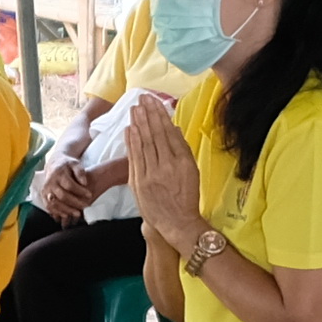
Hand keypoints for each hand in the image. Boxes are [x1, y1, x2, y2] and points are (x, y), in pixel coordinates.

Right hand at [35, 156, 100, 222]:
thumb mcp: (75, 164)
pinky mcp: (43, 196)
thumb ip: (80, 172)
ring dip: (66, 210)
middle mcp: (50, 182)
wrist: (54, 164)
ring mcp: (45, 190)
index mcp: (58, 174)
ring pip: (55, 203)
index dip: (80, 191)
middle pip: (62, 196)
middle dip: (75, 202)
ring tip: (78, 214)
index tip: (90, 195)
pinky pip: (49, 207)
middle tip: (86, 206)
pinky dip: (57, 212)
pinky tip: (66, 215)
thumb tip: (84, 183)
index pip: (70, 185)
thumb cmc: (67, 165)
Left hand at [122, 90, 201, 221]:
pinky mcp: (139, 182)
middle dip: (147, 114)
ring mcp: (151, 174)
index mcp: (182, 161)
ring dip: (138, 124)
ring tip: (134, 108)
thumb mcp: (192, 171)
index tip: (154, 102)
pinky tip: (129, 129)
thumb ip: (182, 149)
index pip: (168, 133)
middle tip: (142, 98)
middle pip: (155, 135)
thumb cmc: (187, 196)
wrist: (177, 223)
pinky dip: (131, 142)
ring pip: (143, 144)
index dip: (159, 115)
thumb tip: (173, 128)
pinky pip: (134, 157)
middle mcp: (167, 166)